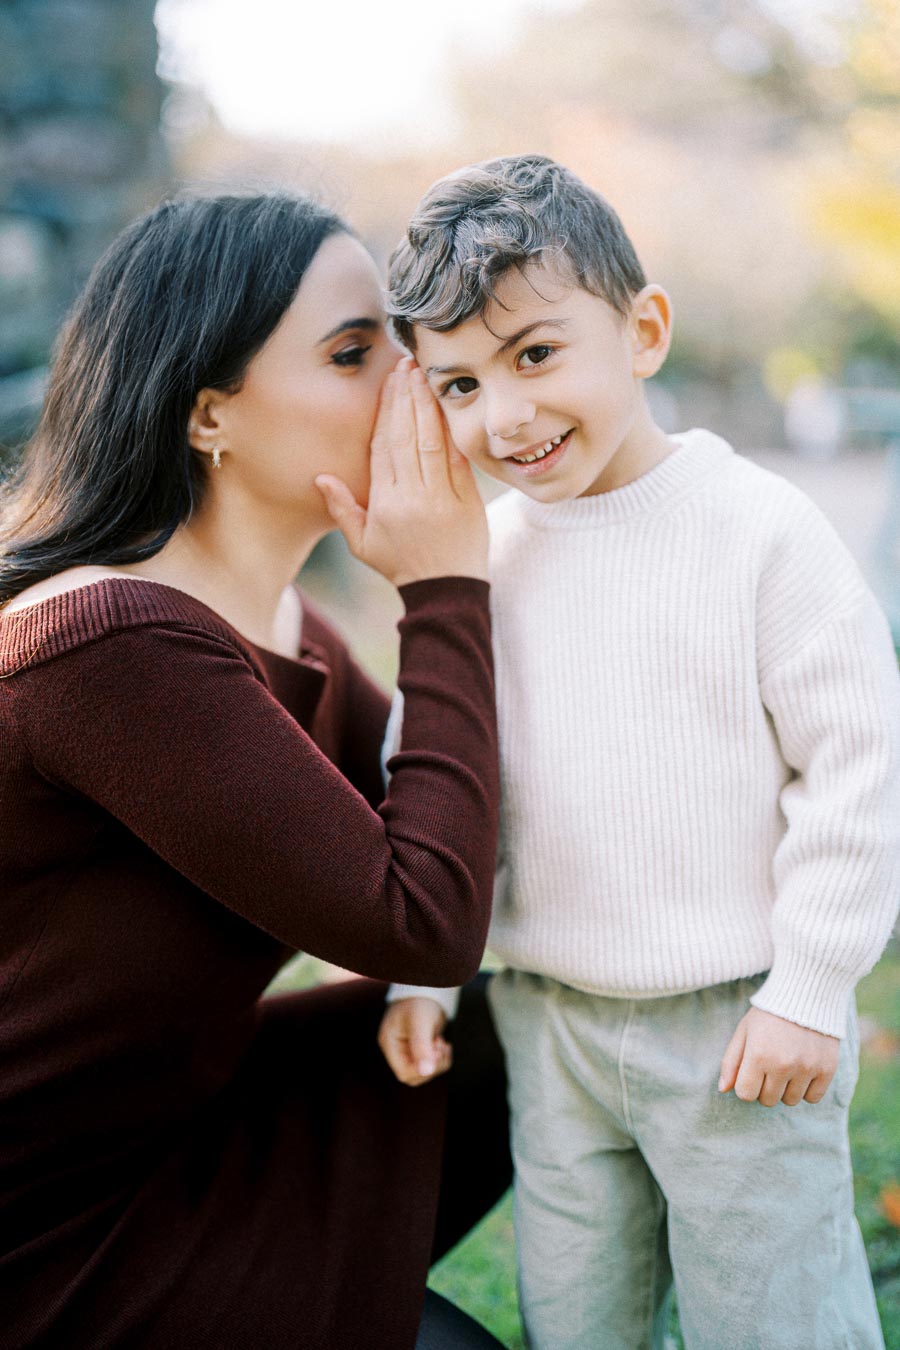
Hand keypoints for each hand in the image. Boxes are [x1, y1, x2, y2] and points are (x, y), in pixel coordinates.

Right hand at [315, 358, 487, 587]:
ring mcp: (442, 496)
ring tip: (424, 375)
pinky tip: (448, 406)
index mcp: (386, 502)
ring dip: (427, 404)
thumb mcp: (362, 543)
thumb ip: (342, 508)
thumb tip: (320, 478)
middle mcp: (413, 495)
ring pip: (432, 441)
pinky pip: (457, 458)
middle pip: (407, 435)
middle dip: (406, 396)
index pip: (383, 446)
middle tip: (406, 364)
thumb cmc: (401, 565)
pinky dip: (451, 430)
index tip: (388, 382)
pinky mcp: (468, 498)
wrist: (446, 590)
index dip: (385, 410)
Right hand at [378, 997, 452, 1085]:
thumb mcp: (421, 1022)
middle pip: (414, 1074)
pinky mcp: (416, 1048)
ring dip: (437, 1061)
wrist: (427, 986)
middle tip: (440, 1045)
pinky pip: (428, 1064)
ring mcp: (405, 1049)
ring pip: (422, 1071)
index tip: (436, 1051)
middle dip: (431, 1065)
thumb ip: (421, 1046)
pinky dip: (439, 1058)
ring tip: (442, 1042)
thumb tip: (426, 1072)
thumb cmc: (420, 1001)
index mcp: (390, 1043)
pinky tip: (442, 1044)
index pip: (404, 1072)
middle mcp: (395, 1048)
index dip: (423, 1069)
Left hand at [718, 1006, 839, 1106]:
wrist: (806, 994)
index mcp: (758, 1055)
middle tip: (770, 1064)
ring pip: (790, 1101)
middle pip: (768, 1100)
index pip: (746, 1094)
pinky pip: (813, 1098)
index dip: (746, 1084)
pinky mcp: (827, 1069)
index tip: (752, 1070)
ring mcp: (807, 1068)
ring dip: (786, 1088)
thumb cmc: (768, 1014)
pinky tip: (803, 1069)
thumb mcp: (744, 1031)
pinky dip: (807, 1089)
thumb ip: (731, 1061)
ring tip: (787, 1064)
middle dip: (765, 1086)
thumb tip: (723, 1089)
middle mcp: (783, 1065)